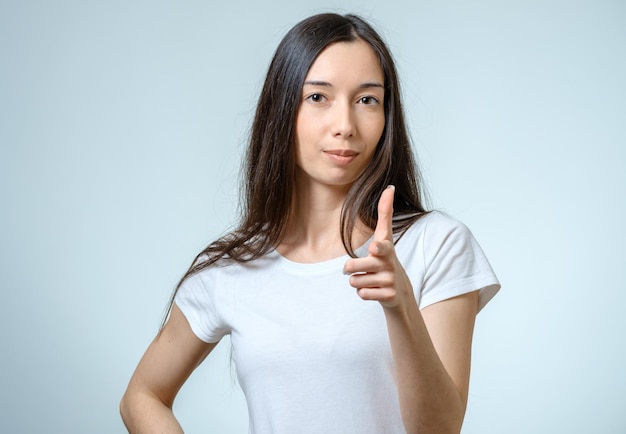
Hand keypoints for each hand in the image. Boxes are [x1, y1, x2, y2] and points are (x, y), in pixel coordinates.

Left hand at [343, 185, 414, 309]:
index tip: (375, 248)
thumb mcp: (385, 236)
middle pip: (353, 266)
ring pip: (355, 282)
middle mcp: (389, 264)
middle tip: (358, 268)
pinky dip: (364, 293)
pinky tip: (374, 290)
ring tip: (370, 279)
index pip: (382, 246)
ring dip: (358, 281)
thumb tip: (390, 187)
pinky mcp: (388, 296)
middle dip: (350, 268)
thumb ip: (385, 213)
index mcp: (386, 248)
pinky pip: (362, 294)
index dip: (378, 247)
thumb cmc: (386, 258)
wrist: (400, 290)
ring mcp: (390, 281)